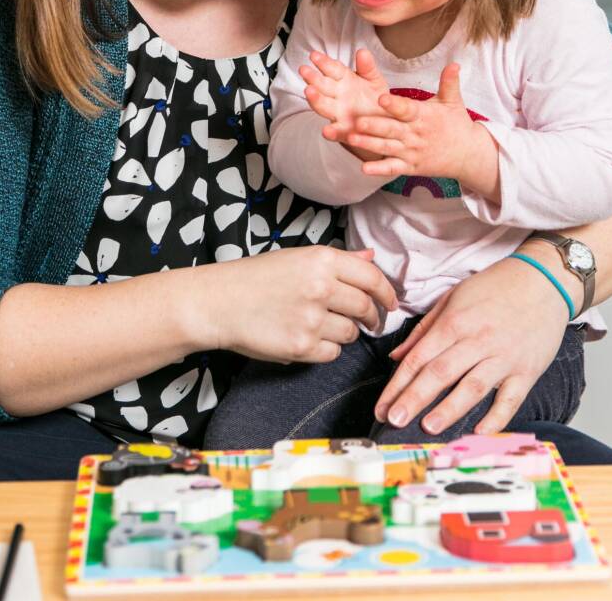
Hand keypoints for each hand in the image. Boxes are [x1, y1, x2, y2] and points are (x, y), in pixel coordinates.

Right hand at [208, 245, 397, 363]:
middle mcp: (321, 287)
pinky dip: (326, 350)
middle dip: (372, 318)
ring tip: (324, 326)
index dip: (387, 293)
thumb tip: (371, 258)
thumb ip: (339, 261)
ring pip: (351, 333)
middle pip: (366, 308)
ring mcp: (312, 318)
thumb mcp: (298, 258)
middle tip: (369, 322)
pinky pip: (332, 353)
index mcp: (321, 260)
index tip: (391, 303)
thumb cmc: (256, 278)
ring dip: (345, 333)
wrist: (219, 302)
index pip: (372, 278)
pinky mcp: (301, 346)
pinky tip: (308, 338)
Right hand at [299, 49, 389, 161]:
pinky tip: (326, 131)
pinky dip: (331, 132)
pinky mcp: (345, 131)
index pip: (332, 69)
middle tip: (304, 70)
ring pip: (324, 106)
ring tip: (309, 92)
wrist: (385, 122)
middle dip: (313, 78)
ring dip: (316, 100)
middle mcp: (337, 96)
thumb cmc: (376, 99)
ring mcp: (339, 113)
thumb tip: (362, 51)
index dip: (323, 62)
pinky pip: (337, 132)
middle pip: (323, 86)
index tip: (314, 55)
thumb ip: (367, 67)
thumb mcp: (374, 80)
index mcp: (344, 80)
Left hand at [343, 63, 498, 197]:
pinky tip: (364, 168)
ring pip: (388, 148)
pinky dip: (379, 169)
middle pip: (392, 129)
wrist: (468, 155)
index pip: (406, 109)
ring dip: (370, 144)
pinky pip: (393, 168)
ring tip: (352, 139)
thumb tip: (454, 64)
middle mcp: (415, 134)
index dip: (394, 104)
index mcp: (423, 116)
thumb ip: (449, 83)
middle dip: (374, 125)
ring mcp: (412, 152)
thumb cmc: (457, 124)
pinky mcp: (410, 167)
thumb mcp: (453, 102)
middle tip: (358, 121)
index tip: (381, 98)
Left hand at [373, 257, 568, 434]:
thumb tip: (397, 357)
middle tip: (393, 420)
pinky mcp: (527, 371)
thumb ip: (424, 329)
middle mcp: (477, 340)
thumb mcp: (453, 298)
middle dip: (414, 399)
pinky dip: (497, 417)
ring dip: (449, 409)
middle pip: (440, 373)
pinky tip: (480, 431)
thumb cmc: (495, 287)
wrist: (543, 281)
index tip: (383, 406)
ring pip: (472, 387)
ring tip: (428, 428)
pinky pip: (511, 399)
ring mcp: (503, 357)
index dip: (397, 384)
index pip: (419, 358)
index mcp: (454, 322)